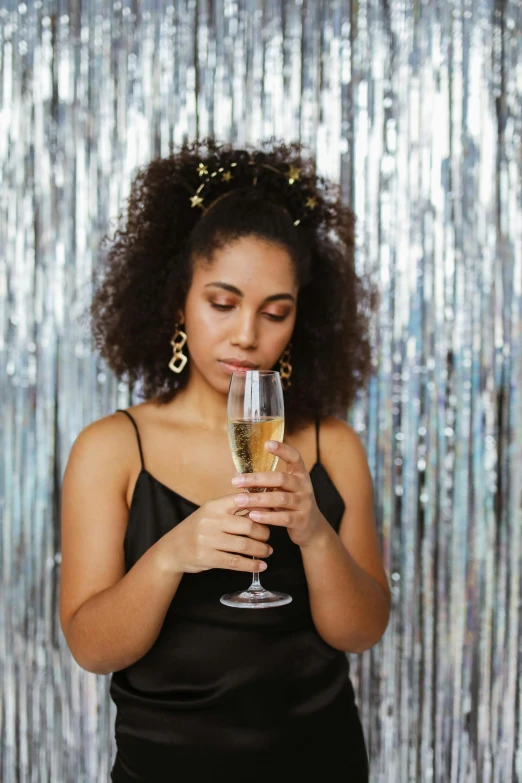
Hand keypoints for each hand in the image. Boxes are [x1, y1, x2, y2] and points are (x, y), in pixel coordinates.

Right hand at [156, 495, 272, 574]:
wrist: (172, 549)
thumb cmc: (197, 529)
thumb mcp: (210, 513)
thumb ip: (231, 509)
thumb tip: (263, 507)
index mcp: (214, 506)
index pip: (241, 501)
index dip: (260, 507)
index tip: (272, 512)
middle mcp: (211, 521)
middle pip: (248, 526)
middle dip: (264, 533)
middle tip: (268, 537)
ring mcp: (208, 540)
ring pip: (244, 546)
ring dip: (261, 550)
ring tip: (267, 551)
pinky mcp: (208, 558)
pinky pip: (235, 562)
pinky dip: (251, 565)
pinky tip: (260, 565)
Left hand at [231, 440, 328, 547]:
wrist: (311, 527)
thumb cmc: (290, 504)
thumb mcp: (282, 489)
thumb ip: (265, 482)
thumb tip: (236, 473)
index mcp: (299, 474)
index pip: (295, 457)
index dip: (282, 449)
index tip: (267, 443)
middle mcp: (304, 486)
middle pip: (281, 478)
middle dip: (256, 479)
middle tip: (236, 481)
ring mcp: (304, 503)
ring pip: (280, 499)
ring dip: (258, 499)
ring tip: (239, 500)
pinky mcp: (301, 520)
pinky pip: (283, 518)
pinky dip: (267, 517)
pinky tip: (252, 516)